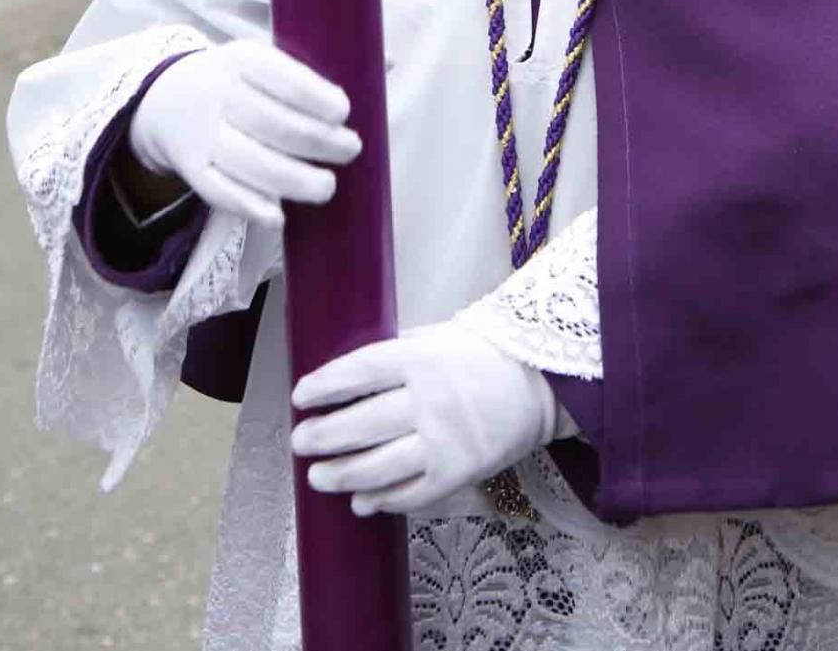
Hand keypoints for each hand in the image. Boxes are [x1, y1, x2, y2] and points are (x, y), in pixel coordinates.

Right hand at [128, 40, 359, 229]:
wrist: (169, 99)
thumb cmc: (243, 81)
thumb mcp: (272, 60)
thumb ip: (323, 66)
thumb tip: (388, 62)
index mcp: (243, 59)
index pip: (281, 77)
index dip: (316, 97)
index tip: (345, 111)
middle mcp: (219, 93)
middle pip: (271, 123)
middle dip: (317, 141)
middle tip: (351, 148)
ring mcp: (202, 134)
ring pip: (248, 162)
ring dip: (292, 180)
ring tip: (327, 187)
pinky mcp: (193, 168)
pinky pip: (218, 192)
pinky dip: (250, 207)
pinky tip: (280, 216)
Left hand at [291, 322, 556, 515]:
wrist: (537, 384)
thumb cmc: (480, 355)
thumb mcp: (436, 337)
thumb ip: (395, 350)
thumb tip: (346, 369)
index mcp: (421, 358)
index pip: (360, 371)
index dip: (325, 385)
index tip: (301, 396)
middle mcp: (430, 401)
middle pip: (363, 424)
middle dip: (323, 436)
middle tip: (299, 442)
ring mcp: (444, 442)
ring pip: (379, 467)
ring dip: (342, 475)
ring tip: (318, 476)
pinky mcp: (457, 474)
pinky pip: (410, 494)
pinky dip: (381, 500)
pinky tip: (360, 500)